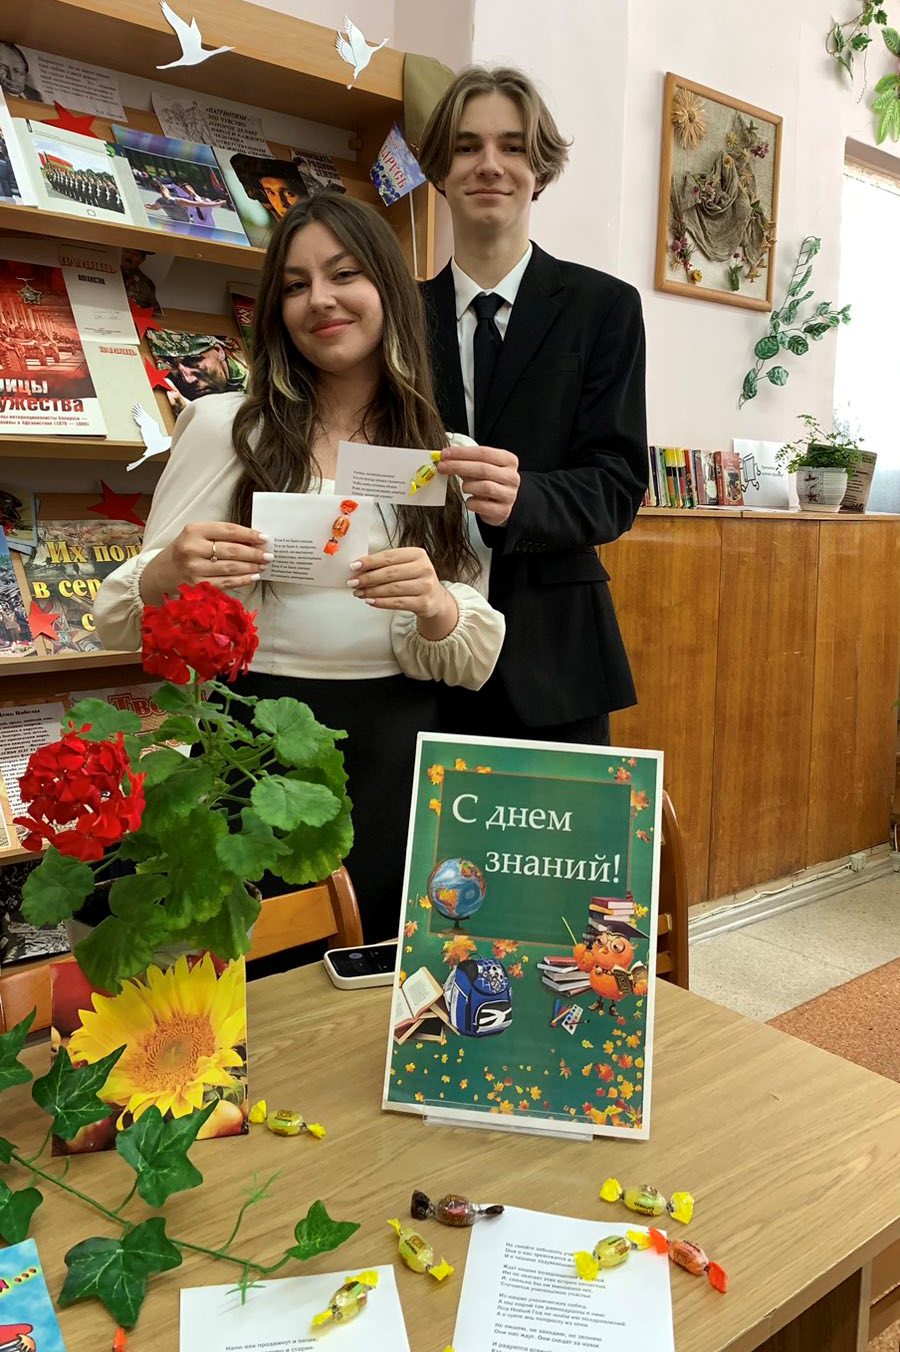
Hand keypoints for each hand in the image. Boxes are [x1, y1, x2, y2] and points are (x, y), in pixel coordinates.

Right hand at [140, 521, 272, 604]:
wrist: (162, 572)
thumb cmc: (185, 550)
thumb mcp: (197, 535)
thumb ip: (221, 536)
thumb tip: (254, 541)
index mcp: (193, 531)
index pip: (228, 531)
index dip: (249, 534)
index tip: (264, 538)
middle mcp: (192, 549)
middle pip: (232, 550)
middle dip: (254, 553)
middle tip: (268, 555)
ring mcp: (194, 569)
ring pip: (231, 568)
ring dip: (251, 567)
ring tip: (263, 565)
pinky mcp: (197, 586)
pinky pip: (226, 583)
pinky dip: (243, 580)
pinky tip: (253, 577)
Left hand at [349, 548, 457, 639]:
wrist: (435, 599)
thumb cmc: (414, 579)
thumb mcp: (405, 566)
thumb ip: (386, 565)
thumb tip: (359, 569)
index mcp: (418, 554)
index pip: (390, 556)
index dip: (370, 561)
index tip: (354, 566)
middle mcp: (424, 568)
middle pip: (390, 573)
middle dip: (368, 578)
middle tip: (353, 582)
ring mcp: (426, 586)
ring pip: (392, 589)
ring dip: (372, 591)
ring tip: (359, 593)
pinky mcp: (424, 603)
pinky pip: (398, 603)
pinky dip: (381, 602)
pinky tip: (370, 601)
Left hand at [438, 444, 519, 525]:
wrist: (501, 504)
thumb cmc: (489, 482)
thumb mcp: (482, 468)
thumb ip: (467, 462)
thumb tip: (445, 459)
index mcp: (508, 460)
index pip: (484, 453)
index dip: (462, 453)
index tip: (445, 454)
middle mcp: (512, 477)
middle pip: (483, 469)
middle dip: (459, 467)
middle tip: (442, 467)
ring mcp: (509, 495)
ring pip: (485, 487)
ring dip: (468, 486)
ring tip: (464, 487)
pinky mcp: (503, 511)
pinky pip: (482, 505)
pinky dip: (471, 502)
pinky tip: (470, 500)